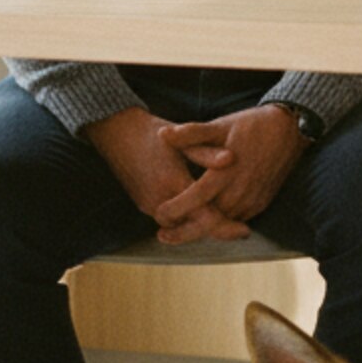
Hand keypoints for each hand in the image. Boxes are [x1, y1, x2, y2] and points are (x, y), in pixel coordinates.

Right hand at [83, 106, 251, 245]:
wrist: (116, 131)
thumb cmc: (152, 132)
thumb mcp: (182, 140)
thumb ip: (206, 152)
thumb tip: (232, 159)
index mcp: (172, 183)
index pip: (204, 217)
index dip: (226, 226)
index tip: (246, 229)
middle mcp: (159, 200)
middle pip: (193, 228)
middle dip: (217, 231)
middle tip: (241, 231)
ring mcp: (148, 205)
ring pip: (181, 227)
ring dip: (201, 227)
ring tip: (226, 224)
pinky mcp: (143, 204)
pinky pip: (170, 221)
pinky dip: (187, 221)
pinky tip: (202, 215)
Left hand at [156, 105, 305, 233]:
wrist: (290, 130)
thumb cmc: (252, 125)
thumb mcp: (220, 125)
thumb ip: (191, 133)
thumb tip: (163, 134)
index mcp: (226, 172)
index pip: (195, 199)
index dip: (175, 210)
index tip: (157, 214)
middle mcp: (240, 191)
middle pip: (208, 221)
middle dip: (183, 231)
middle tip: (162, 235)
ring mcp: (252, 200)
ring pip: (222, 224)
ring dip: (201, 229)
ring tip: (178, 230)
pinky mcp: (261, 203)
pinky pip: (236, 220)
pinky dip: (220, 224)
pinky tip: (205, 222)